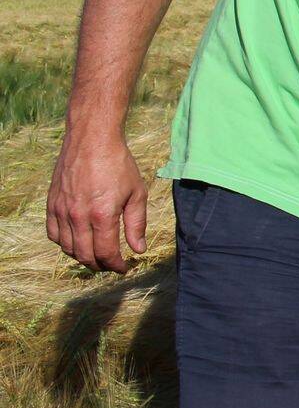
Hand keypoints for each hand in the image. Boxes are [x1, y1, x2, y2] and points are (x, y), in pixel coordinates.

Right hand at [46, 137, 147, 273]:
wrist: (92, 140)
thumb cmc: (118, 164)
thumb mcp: (137, 193)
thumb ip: (137, 224)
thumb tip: (138, 249)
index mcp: (102, 215)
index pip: (105, 253)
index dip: (115, 265)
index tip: (123, 268)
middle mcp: (78, 216)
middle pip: (85, 255)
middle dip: (100, 265)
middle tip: (110, 265)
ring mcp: (62, 211)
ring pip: (67, 248)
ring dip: (82, 256)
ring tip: (96, 255)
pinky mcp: (52, 204)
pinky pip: (52, 234)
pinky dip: (64, 243)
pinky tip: (76, 241)